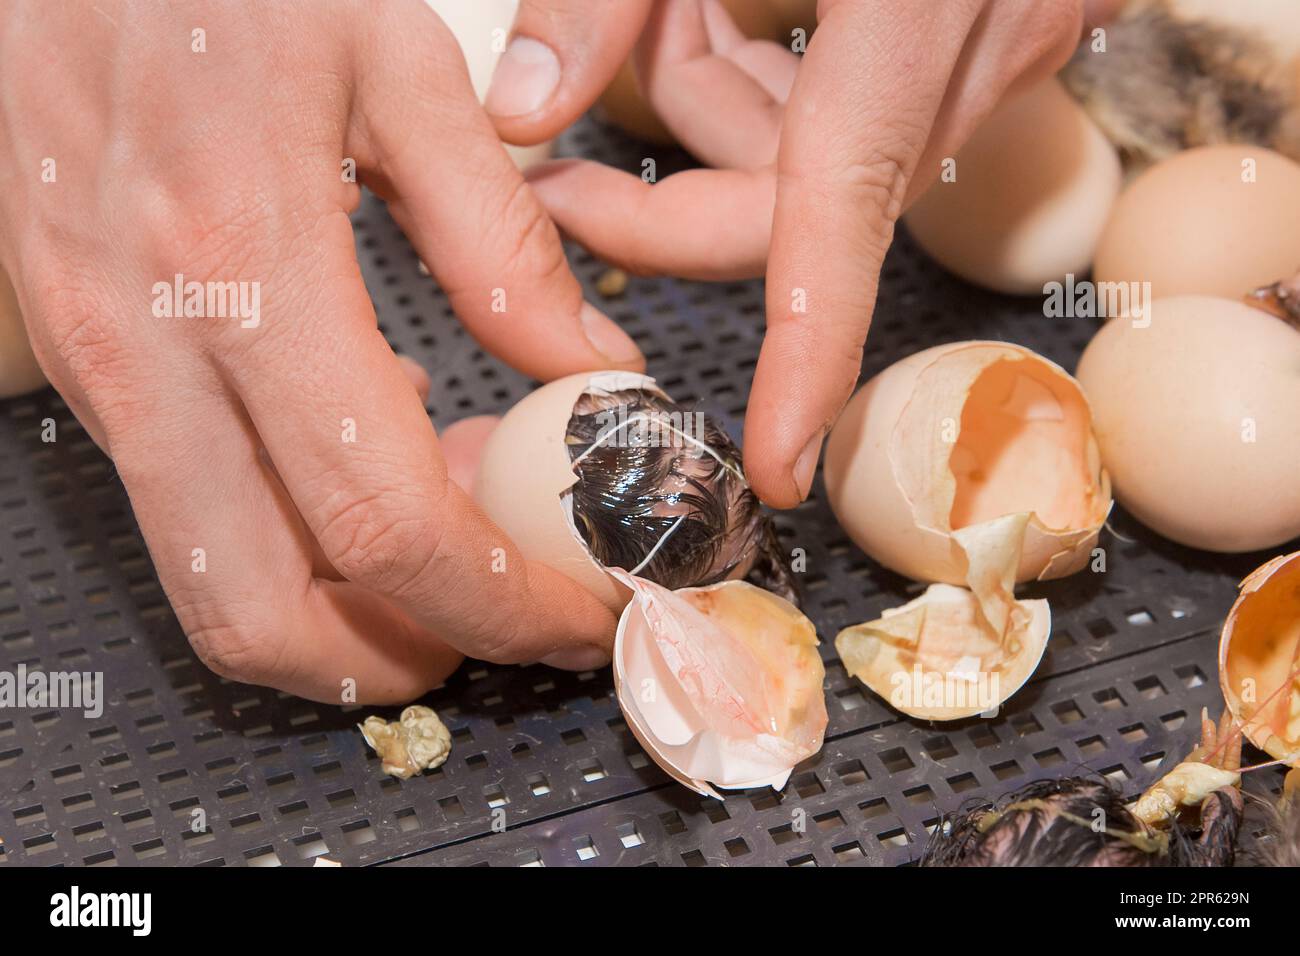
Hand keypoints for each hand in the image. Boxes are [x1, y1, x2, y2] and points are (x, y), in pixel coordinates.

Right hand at [0, 0, 642, 701]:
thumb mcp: (400, 65)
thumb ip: (497, 237)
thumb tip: (582, 363)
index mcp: (243, 269)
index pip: (384, 519)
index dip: (496, 600)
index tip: (574, 615)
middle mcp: (146, 345)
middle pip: (260, 608)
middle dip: (397, 656)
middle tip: (503, 630)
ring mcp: (99, 361)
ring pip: (212, 573)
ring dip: (343, 604)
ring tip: (459, 542)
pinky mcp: (85, 354)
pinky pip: (190, 498)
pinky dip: (290, 529)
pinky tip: (376, 458)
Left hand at [485, 0, 1090, 506]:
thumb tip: (515, 115)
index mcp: (901, 11)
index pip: (835, 222)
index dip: (806, 356)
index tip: (773, 460)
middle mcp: (966, 44)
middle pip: (798, 198)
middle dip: (673, 192)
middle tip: (561, 160)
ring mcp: (994, 37)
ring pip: (823, 151)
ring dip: (722, 110)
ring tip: (676, 11)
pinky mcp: (991, 22)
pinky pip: (864, 102)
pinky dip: (780, 76)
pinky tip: (742, 4)